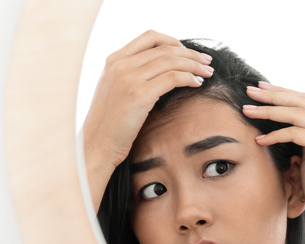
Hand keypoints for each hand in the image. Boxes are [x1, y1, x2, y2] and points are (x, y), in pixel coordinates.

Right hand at [83, 30, 213, 170]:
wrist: (96, 145)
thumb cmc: (110, 124)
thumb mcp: (116, 91)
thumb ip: (132, 76)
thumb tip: (161, 72)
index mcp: (114, 60)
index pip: (149, 37)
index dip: (173, 41)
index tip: (188, 52)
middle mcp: (120, 65)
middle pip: (165, 48)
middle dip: (190, 54)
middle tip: (207, 61)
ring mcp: (129, 78)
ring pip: (171, 61)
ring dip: (194, 65)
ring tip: (208, 72)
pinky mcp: (139, 94)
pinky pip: (172, 78)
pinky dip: (189, 78)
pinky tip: (198, 84)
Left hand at [242, 83, 304, 221]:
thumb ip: (301, 140)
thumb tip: (279, 129)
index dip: (282, 92)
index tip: (261, 89)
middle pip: (300, 100)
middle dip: (273, 94)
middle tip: (250, 90)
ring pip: (296, 113)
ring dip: (269, 110)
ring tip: (247, 111)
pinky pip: (295, 133)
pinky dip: (275, 135)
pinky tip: (260, 140)